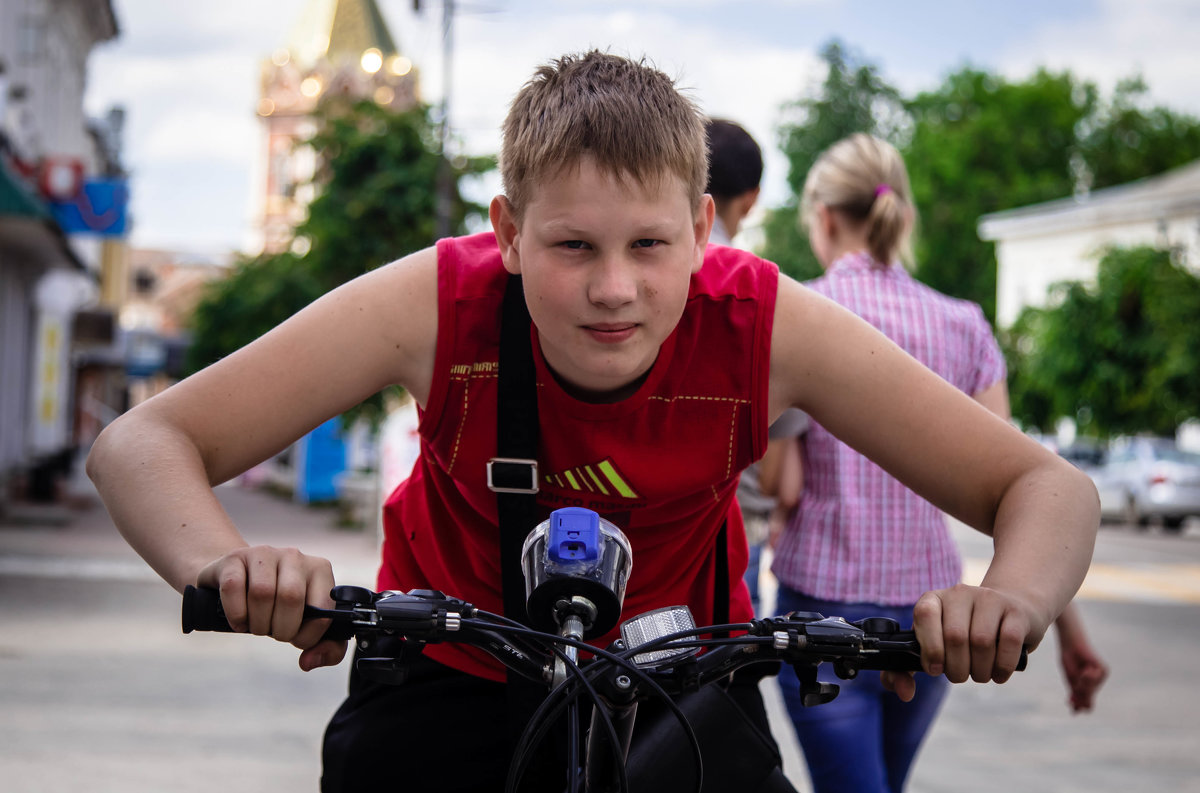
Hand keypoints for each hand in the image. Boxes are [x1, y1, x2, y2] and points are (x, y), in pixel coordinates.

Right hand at [196, 545, 347, 670]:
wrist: (240, 582)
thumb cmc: (278, 607)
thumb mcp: (306, 626)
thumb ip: (326, 648)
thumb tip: (309, 662)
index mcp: (319, 570)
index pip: (323, 608)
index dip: (308, 635)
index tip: (296, 639)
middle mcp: (294, 556)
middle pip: (290, 597)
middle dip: (281, 629)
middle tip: (274, 633)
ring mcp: (263, 554)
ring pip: (262, 592)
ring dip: (257, 623)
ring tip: (257, 626)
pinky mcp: (235, 558)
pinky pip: (233, 587)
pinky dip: (235, 613)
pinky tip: (239, 620)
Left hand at [910, 583, 1042, 688]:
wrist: (1009, 612)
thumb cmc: (964, 635)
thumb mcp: (934, 645)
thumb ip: (907, 670)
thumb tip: (903, 693)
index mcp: (934, 599)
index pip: (924, 615)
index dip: (930, 648)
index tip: (934, 670)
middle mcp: (960, 593)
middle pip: (955, 636)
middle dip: (957, 669)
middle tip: (960, 675)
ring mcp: (989, 598)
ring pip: (982, 642)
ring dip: (980, 670)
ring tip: (980, 674)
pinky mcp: (1015, 611)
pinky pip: (1008, 642)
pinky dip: (1002, 667)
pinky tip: (998, 673)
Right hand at [1059, 637, 1107, 711]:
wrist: (1071, 642)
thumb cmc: (1069, 659)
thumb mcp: (1071, 679)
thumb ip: (1076, 694)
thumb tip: (1077, 711)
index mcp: (1087, 684)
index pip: (1086, 701)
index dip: (1079, 705)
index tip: (1073, 710)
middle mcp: (1096, 682)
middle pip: (1088, 697)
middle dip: (1080, 693)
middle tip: (1075, 681)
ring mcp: (1100, 677)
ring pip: (1091, 691)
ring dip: (1083, 684)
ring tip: (1080, 673)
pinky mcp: (1103, 670)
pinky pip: (1094, 681)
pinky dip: (1088, 677)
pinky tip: (1086, 669)